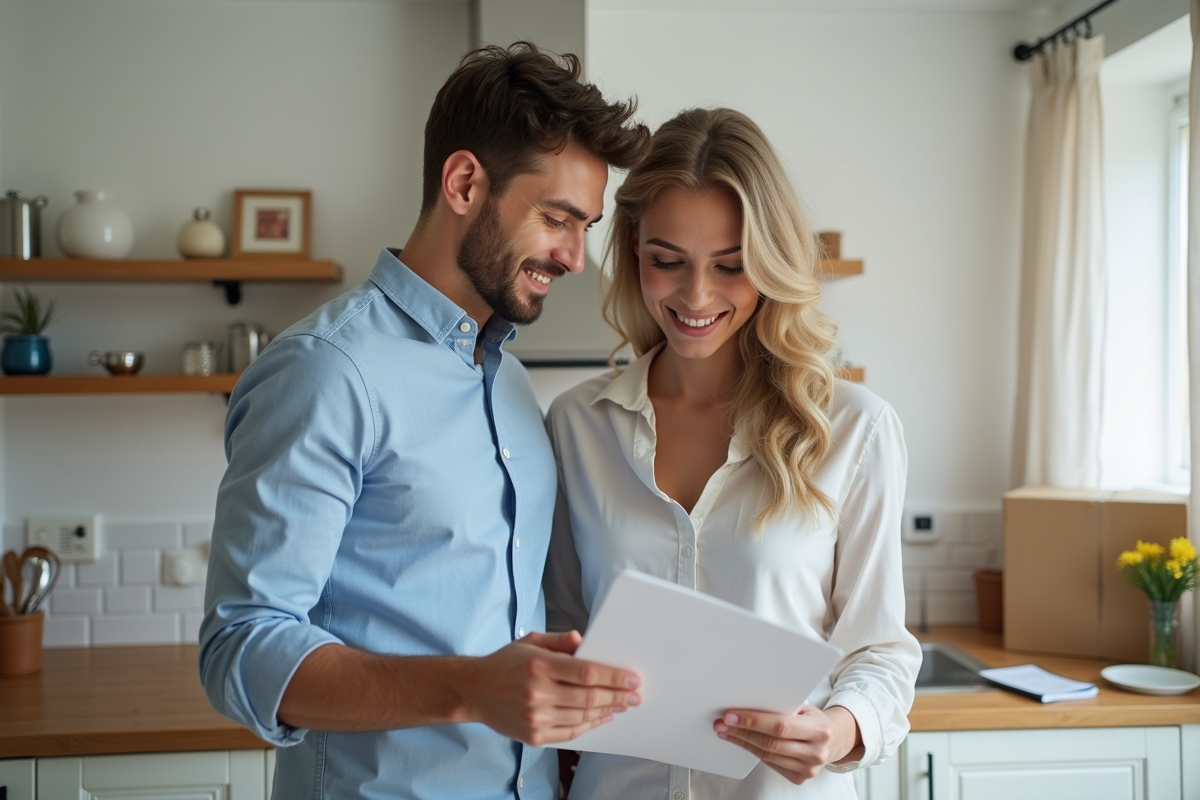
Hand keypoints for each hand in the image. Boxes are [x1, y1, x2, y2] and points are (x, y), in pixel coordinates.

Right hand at [465, 631, 640, 745]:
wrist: (474, 691)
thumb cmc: (505, 663)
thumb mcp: (530, 641)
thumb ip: (559, 641)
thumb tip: (584, 640)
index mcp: (539, 665)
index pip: (586, 673)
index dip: (614, 677)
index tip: (632, 679)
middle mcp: (538, 692)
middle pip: (589, 697)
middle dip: (617, 696)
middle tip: (635, 695)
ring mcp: (535, 717)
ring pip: (582, 717)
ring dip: (607, 711)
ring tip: (622, 706)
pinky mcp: (533, 735)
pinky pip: (570, 734)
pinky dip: (589, 726)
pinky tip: (601, 717)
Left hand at [713, 704, 860, 784]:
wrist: (833, 739)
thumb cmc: (813, 719)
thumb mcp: (804, 707)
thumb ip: (783, 705)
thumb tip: (748, 698)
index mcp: (820, 729)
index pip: (780, 725)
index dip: (753, 720)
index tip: (731, 715)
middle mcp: (816, 751)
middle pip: (770, 743)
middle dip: (741, 731)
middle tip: (722, 723)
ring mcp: (809, 768)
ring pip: (767, 755)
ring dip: (742, 742)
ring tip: (726, 731)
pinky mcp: (800, 777)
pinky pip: (770, 764)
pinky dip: (752, 751)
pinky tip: (741, 741)